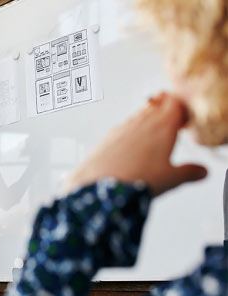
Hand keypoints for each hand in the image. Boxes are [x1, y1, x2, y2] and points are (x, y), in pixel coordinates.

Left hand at [65, 92, 206, 195]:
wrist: (100, 186)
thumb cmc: (136, 179)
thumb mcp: (170, 179)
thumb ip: (188, 172)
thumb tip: (200, 171)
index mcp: (163, 126)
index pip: (175, 103)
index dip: (182, 108)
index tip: (184, 118)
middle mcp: (142, 122)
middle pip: (157, 105)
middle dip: (165, 111)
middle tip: (172, 120)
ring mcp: (123, 127)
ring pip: (139, 114)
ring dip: (148, 119)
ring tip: (153, 132)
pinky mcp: (107, 136)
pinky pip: (123, 126)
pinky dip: (131, 130)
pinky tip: (131, 144)